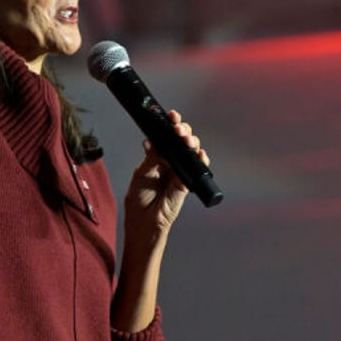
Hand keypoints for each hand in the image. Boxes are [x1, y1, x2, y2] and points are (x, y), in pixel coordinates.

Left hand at [123, 109, 209, 246]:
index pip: (165, 137)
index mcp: (156, 158)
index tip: (171, 116)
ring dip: (191, 142)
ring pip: (191, 152)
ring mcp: (179, 173)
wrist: (145, 224)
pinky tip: (198, 154)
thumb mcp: (142, 174)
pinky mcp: (187, 184)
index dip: (170, 125)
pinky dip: (200, 160)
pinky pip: (197, 169)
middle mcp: (169, 163)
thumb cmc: (139, 201)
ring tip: (186, 139)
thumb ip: (151, 158)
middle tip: (179, 129)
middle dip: (183, 131)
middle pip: (181, 141)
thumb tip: (155, 141)